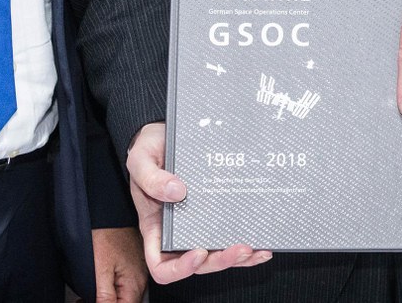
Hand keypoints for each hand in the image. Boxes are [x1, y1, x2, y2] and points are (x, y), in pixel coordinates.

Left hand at [91, 226, 145, 302]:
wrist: (108, 211)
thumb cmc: (105, 233)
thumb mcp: (100, 269)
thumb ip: (105, 296)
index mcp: (135, 283)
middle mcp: (141, 278)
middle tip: (84, 301)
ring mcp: (138, 270)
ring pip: (125, 296)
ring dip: (109, 299)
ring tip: (86, 297)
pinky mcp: (133, 263)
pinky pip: (125, 285)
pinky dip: (111, 291)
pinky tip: (97, 288)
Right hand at [125, 123, 271, 282]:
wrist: (163, 134)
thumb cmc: (147, 150)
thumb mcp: (140, 160)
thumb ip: (151, 178)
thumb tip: (177, 192)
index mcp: (155, 227)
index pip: (161, 265)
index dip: (180, 268)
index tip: (198, 252)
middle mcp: (177, 231)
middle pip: (198, 263)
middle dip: (220, 261)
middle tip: (241, 249)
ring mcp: (197, 224)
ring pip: (217, 255)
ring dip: (238, 258)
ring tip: (257, 249)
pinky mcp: (215, 212)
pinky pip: (228, 235)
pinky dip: (246, 245)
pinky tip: (261, 242)